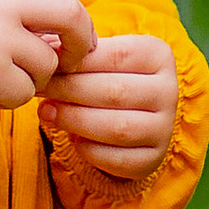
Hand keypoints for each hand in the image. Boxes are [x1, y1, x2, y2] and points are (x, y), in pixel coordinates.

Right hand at [0, 0, 95, 108]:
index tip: (78, 40)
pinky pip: (24, 93)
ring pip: (46, 64)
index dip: (78, 22)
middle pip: (70, 17)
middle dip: (79, 44)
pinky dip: (11, 98)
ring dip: (32, 78)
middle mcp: (2, 3)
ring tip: (2, 76)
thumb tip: (69, 31)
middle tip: (71, 62)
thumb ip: (20, 4)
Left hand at [41, 34, 178, 178]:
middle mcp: (169, 91)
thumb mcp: (99, 56)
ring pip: (117, 128)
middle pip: (114, 91)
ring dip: (74, 120)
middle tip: (39, 89)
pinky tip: (72, 138)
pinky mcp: (153, 158)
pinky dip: (89, 150)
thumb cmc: (106, 76)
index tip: (46, 64)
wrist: (134, 114)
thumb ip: (78, 52)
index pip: (117, 55)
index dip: (77, 60)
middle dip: (69, 91)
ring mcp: (164, 128)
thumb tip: (44, 48)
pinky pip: (117, 159)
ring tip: (46, 112)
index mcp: (158, 55)